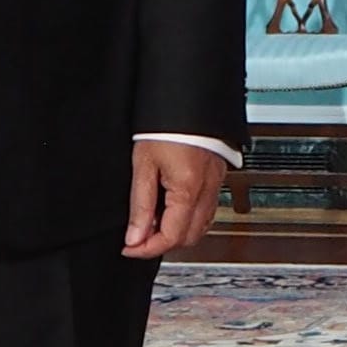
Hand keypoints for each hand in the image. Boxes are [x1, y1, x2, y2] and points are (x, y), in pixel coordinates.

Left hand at [124, 137, 229, 260]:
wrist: (188, 97)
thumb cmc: (167, 125)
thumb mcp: (143, 164)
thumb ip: (140, 205)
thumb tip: (135, 237)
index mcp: (188, 190)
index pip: (170, 238)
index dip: (146, 249)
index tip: (129, 248)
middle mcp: (207, 191)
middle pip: (189, 238)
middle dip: (163, 243)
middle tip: (138, 235)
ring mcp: (215, 185)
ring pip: (201, 227)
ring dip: (177, 232)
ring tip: (153, 220)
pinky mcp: (217, 177)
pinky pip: (207, 210)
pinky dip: (190, 218)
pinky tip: (172, 207)